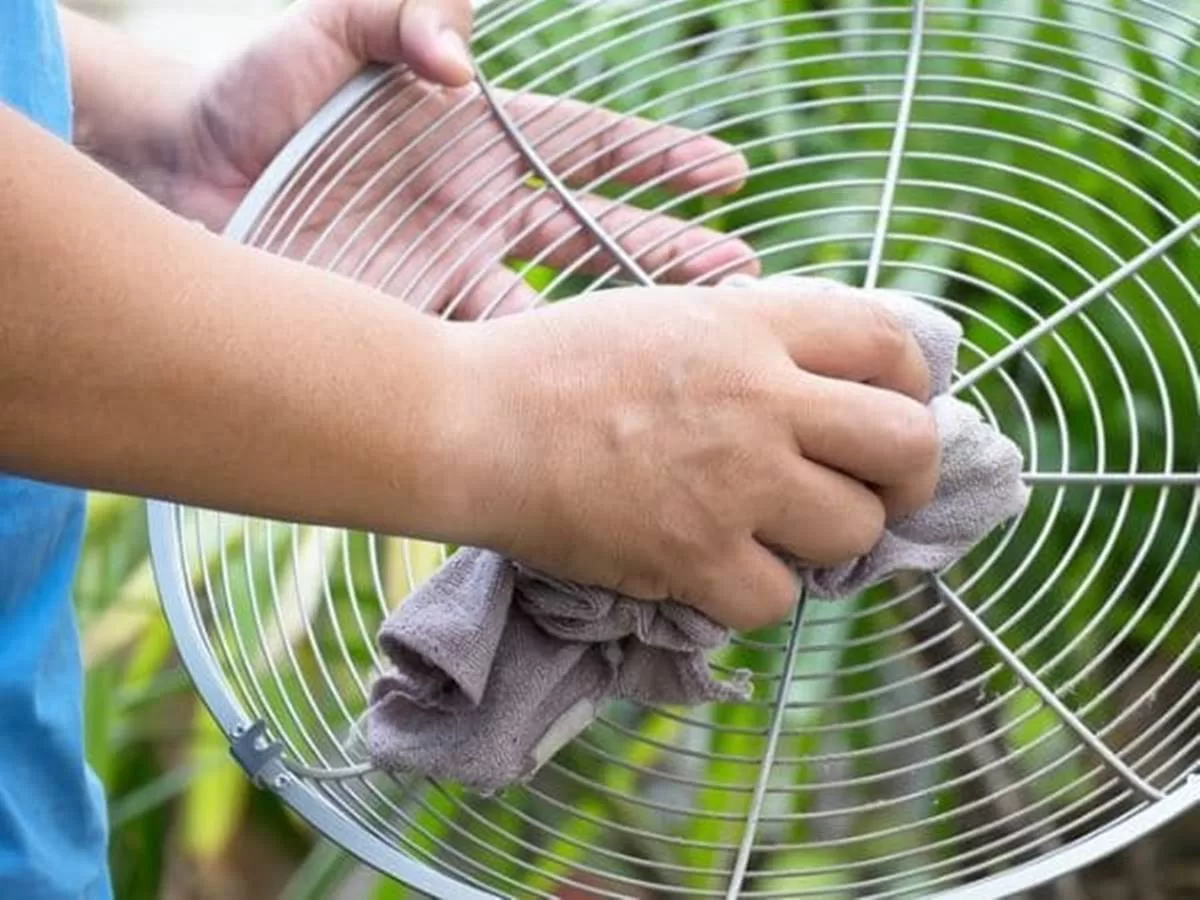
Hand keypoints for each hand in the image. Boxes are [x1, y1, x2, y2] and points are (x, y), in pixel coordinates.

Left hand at [150, 0, 757, 315]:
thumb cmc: (255, 90)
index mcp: (481, 140)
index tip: (729, 174)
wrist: (180, 172)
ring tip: (689, 347)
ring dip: (622, 326)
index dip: (663, 160)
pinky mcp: (416, 322)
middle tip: (745, 278)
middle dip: (675, 254)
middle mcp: (484, 211)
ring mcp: (456, 272)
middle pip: (602, 234)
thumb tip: (462, 59)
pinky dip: (536, 375)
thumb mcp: (331, 31)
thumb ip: (402, 15)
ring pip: (561, 307)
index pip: (595, 147)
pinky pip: (490, 353)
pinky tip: (586, 399)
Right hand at [441, 284, 940, 630]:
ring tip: (775, 533)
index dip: (915, 385)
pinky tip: (714, 568)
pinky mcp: (693, 556)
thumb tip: (828, 384)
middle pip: (907, 446)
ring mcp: (733, 482)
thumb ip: (754, 339)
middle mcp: (761, 400)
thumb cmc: (554, 363)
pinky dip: (753, 593)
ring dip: (825, 541)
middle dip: (908, 478)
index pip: (892, 344)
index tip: (897, 411)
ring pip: (854, 533)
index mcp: (754, 327)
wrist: (470, 421)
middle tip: (874, 493)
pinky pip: (776, 600)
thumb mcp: (668, 314)